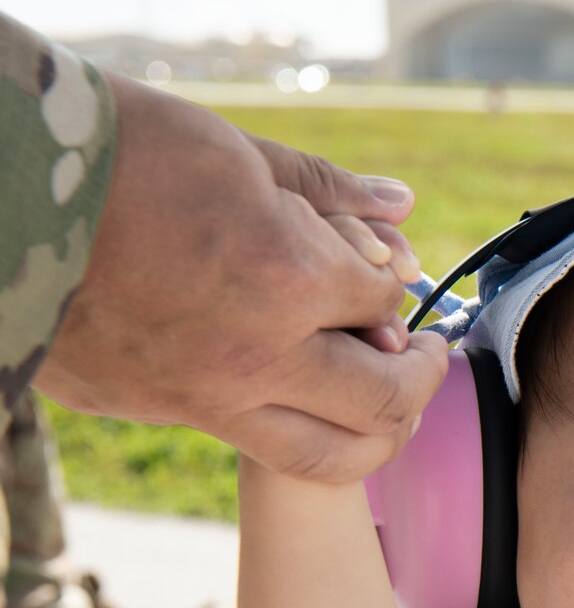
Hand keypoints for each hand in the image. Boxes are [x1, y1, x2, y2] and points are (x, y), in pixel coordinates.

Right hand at [37, 74, 447, 482]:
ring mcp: (196, 397)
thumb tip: (404, 204)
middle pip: (385, 403)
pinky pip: (241, 437)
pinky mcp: (143, 410)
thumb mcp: (231, 151)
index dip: (393, 287)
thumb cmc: (112, 148)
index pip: (385, 305)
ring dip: (375, 437)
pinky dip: (280, 420)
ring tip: (386, 402)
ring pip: (327, 459)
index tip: (385, 275)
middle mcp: (253, 356)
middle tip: (427, 357)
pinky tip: (279, 381)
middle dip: (422, 379)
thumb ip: (326, 190)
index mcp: (286, 279)